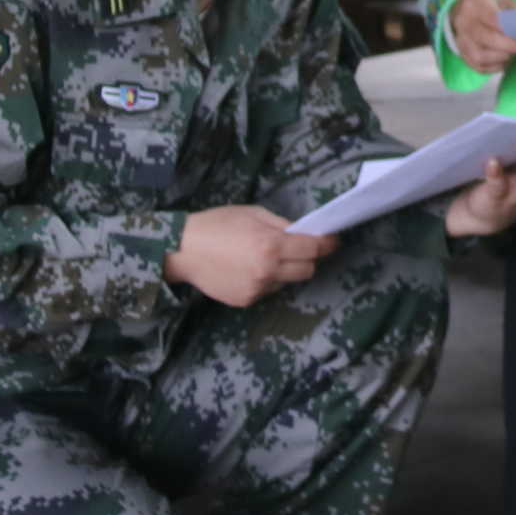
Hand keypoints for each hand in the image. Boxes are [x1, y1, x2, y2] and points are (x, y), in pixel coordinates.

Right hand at [168, 205, 340, 306]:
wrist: (181, 250)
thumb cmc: (216, 224)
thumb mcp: (252, 213)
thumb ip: (281, 224)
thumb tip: (303, 232)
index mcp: (271, 245)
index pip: (313, 249)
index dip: (327, 245)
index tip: (333, 241)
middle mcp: (268, 271)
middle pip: (307, 271)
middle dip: (308, 259)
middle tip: (298, 249)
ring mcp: (257, 289)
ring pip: (287, 282)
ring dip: (285, 270)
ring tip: (262, 257)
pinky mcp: (246, 300)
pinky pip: (267, 290)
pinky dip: (265, 280)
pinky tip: (246, 268)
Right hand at [449, 0, 515, 76]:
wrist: (463, 8)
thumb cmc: (489, 4)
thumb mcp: (504, 0)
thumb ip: (515, 15)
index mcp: (477, 5)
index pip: (494, 20)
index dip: (513, 33)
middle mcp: (465, 23)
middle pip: (487, 39)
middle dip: (512, 47)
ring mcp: (462, 40)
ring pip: (481, 57)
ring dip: (503, 58)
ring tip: (515, 54)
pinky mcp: (462, 53)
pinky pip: (479, 66)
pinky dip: (495, 67)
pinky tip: (506, 61)